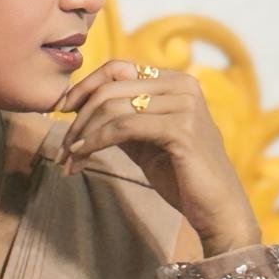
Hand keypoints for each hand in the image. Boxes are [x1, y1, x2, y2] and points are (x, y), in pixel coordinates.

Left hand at [53, 59, 261, 255]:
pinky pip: (122, 128)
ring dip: (82, 134)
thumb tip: (79, 106)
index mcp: (176, 81)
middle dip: (78, 117)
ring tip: (68, 159)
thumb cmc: (182, 176)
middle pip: (111, 87)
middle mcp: (183, 85)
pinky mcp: (180, 130)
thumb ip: (121, 118)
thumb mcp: (145, 140)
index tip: (61, 110)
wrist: (217, 210)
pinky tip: (81, 157)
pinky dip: (95, 142)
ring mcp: (184, 105)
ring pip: (113, 107)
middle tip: (61, 147)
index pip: (118, 68)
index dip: (85, 86)